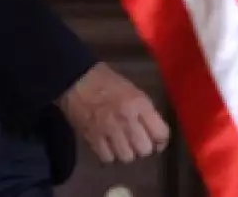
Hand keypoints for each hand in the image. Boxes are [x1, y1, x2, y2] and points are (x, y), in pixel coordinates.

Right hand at [56, 63, 170, 162]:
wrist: (76, 79)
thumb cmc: (106, 82)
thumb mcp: (133, 91)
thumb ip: (145, 111)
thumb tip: (154, 132)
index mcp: (139, 104)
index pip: (161, 133)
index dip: (160, 140)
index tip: (156, 141)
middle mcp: (127, 119)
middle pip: (145, 149)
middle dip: (142, 147)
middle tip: (136, 141)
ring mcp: (109, 129)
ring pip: (127, 157)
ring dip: (125, 152)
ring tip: (120, 144)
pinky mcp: (93, 137)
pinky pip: (108, 157)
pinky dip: (108, 154)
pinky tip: (107, 145)